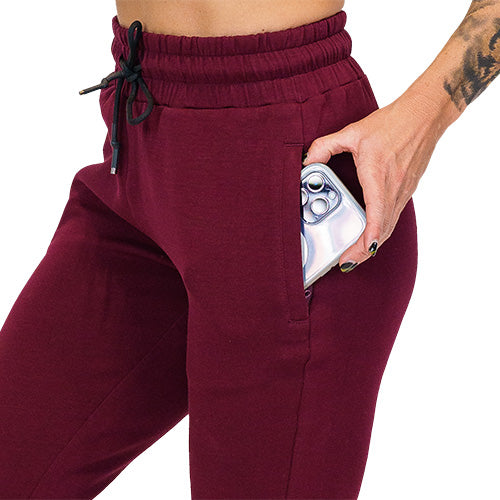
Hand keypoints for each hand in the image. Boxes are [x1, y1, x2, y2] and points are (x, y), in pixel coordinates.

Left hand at [302, 92, 443, 272]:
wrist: (424, 115)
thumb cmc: (392, 123)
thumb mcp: (352, 132)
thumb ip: (325, 146)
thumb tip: (307, 160)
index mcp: (379, 176)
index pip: (376, 215)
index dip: (369, 237)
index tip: (359, 252)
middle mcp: (394, 188)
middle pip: (382, 230)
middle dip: (364, 251)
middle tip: (346, 262)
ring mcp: (402, 191)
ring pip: (388, 226)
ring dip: (373, 244)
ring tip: (355, 254)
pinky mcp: (406, 190)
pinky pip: (393, 217)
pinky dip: (381, 231)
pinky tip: (370, 235)